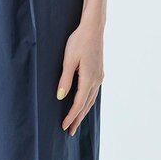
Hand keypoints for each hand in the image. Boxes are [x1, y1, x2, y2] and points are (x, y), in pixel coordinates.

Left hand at [56, 19, 104, 135]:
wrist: (93, 28)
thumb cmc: (79, 41)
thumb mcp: (69, 59)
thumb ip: (65, 79)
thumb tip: (61, 97)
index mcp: (89, 79)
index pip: (78, 103)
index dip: (71, 116)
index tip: (63, 126)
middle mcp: (96, 80)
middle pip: (86, 105)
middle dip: (78, 118)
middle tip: (70, 131)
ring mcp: (99, 76)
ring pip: (91, 99)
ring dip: (83, 111)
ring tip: (76, 121)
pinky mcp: (99, 71)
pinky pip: (93, 92)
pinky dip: (87, 101)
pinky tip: (84, 103)